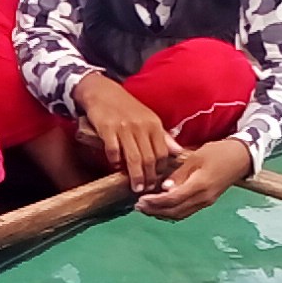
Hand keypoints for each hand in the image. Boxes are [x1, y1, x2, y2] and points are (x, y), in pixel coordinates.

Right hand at [73, 74, 178, 193]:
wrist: (103, 92)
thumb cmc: (127, 107)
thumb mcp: (148, 118)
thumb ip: (163, 136)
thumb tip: (178, 151)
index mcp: (153, 124)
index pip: (163, 152)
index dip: (161, 169)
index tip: (158, 181)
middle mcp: (141, 126)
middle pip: (149, 158)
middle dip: (149, 177)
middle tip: (147, 190)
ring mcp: (124, 128)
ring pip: (133, 157)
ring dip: (135, 175)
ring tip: (135, 188)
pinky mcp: (107, 129)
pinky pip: (113, 150)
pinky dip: (115, 161)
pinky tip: (116, 167)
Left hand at [136, 138, 253, 219]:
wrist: (242, 157)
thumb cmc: (219, 152)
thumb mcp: (196, 157)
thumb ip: (179, 174)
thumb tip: (164, 188)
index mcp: (200, 185)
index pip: (173, 199)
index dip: (155, 202)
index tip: (140, 200)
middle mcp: (203, 198)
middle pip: (175, 211)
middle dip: (155, 211)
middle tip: (138, 206)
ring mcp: (206, 202)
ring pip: (180, 214)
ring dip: (162, 213)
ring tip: (146, 208)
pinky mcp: (207, 201)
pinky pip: (186, 211)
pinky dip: (171, 211)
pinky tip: (161, 206)